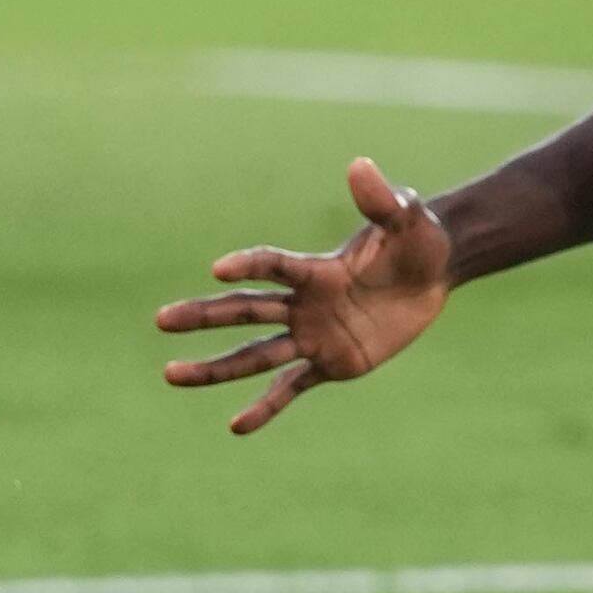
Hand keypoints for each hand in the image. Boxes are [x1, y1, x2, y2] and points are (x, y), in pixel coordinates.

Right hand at [155, 156, 456, 433]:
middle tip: (162, 320)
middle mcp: (304, 304)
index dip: (249, 263)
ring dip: (215, 367)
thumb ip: (384, 201)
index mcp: (318, 270)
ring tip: (171, 375)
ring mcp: (312, 335)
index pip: (275, 267)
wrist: (431, 278)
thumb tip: (361, 166)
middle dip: (204, 316)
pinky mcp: (329, 363)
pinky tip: (236, 426)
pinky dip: (265, 407)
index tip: (218, 269)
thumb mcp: (408, 221)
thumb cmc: (418, 242)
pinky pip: (291, 387)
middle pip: (246, 311)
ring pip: (255, 354)